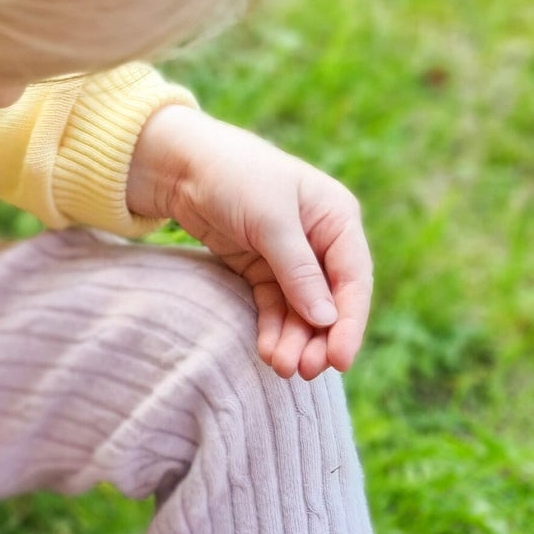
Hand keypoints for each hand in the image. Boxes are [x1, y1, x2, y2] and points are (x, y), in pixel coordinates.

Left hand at [125, 104, 371, 380]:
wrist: (180, 163)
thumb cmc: (233, 176)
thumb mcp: (268, 219)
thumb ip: (298, 269)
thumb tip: (326, 319)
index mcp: (336, 217)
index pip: (353, 278)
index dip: (350, 321)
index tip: (341, 360)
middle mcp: (320, 239)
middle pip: (330, 299)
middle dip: (320, 337)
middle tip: (306, 370)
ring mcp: (291, 256)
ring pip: (302, 308)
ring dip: (295, 339)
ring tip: (281, 367)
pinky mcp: (261, 266)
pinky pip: (274, 304)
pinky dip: (274, 328)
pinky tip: (269, 351)